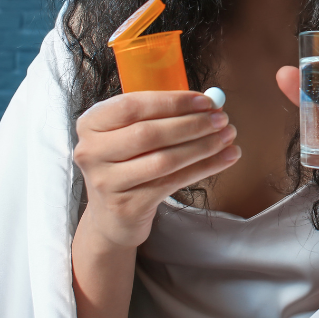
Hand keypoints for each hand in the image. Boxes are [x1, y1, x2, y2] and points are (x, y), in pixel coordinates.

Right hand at [73, 91, 240, 248]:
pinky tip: (226, 158)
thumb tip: (210, 103)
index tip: (205, 101)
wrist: (111, 216)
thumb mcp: (130, 133)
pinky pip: (173, 182)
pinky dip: (204, 168)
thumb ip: (161, 115)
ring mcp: (106, 181)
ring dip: (202, 146)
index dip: (172, 102)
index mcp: (90, 123)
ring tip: (228, 137)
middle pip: (149, 133)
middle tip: (222, 119)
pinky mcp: (126, 205)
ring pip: (164, 160)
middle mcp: (91, 151)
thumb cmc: (128, 163)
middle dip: (192, 124)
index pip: (132, 106)